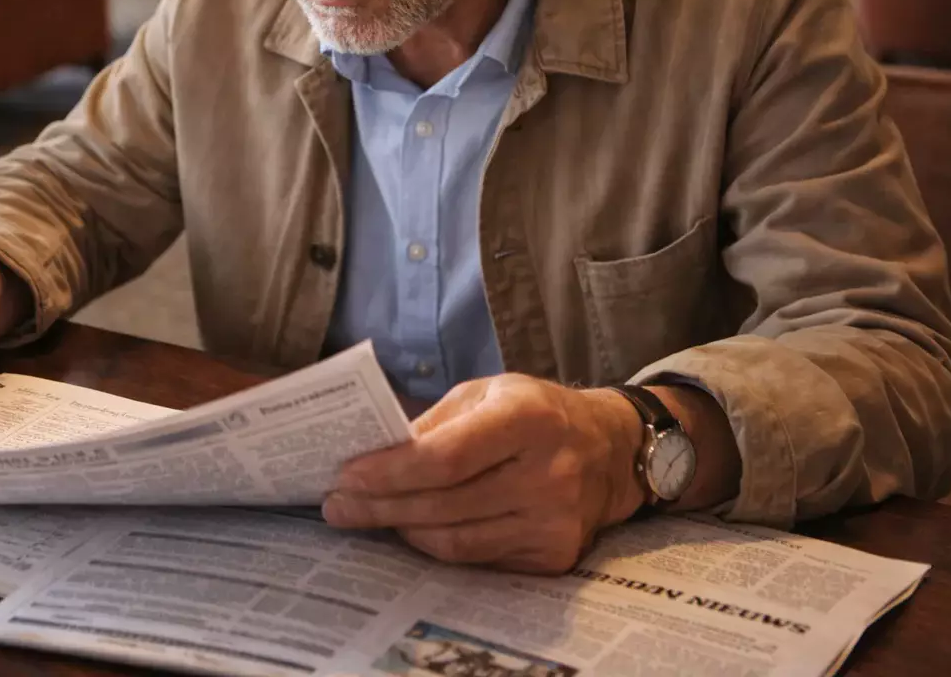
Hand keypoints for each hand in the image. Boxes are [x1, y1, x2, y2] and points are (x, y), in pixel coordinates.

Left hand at [322, 374, 645, 572]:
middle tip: (338, 505)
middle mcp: (548, 474)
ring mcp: (554, 522)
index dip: (390, 471)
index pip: (445, 457)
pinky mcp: (553, 555)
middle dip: (380, 506)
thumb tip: (373, 449)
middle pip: (443, 503)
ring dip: (402, 529)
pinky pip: (477, 558)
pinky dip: (437, 544)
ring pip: (455, 540)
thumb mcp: (489, 393)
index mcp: (529, 419)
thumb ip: (435, 422)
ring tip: (366, 515)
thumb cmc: (537, 412)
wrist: (612, 451)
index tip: (346, 476)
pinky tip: (412, 528)